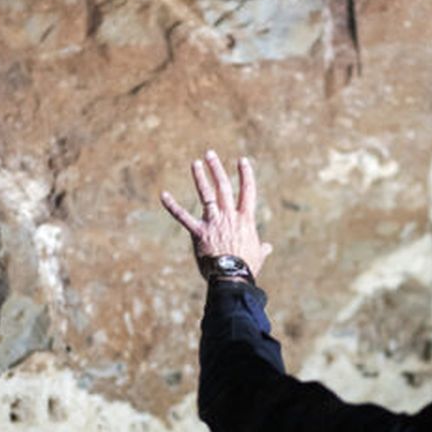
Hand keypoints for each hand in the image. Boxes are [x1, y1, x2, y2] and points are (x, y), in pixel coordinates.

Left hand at [161, 150, 272, 278]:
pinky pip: (183, 217)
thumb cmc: (247, 267)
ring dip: (200, 178)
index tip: (242, 160)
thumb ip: (262, 248)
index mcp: (245, 219)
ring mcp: (213, 223)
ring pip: (206, 195)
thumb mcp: (257, 255)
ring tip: (195, 163)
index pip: (248, 191)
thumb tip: (268, 247)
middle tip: (210, 154)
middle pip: (223, 187)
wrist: (232, 277)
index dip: (245, 174)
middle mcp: (229, 216)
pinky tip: (163, 195)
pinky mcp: (199, 232)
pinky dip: (173, 206)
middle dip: (217, 169)